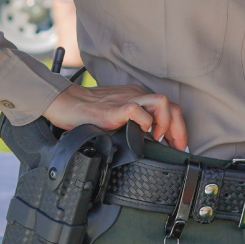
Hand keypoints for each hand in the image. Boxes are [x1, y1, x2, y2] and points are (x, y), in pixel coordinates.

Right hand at [42, 84, 186, 149]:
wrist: (66, 104)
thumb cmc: (88, 113)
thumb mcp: (118, 119)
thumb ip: (133, 126)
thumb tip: (149, 145)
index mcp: (138, 97)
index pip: (168, 108)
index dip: (177, 128)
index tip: (177, 146)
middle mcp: (136, 95)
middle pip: (171, 105)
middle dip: (178, 130)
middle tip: (175, 148)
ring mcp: (127, 99)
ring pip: (161, 102)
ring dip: (165, 123)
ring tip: (157, 139)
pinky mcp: (115, 108)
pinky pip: (137, 110)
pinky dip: (144, 122)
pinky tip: (139, 133)